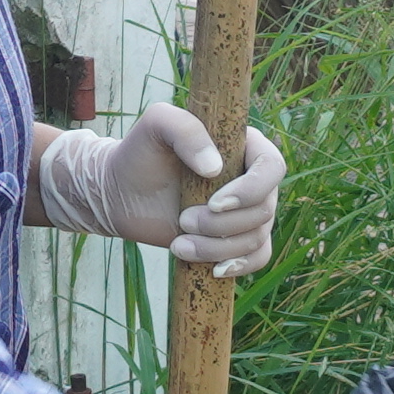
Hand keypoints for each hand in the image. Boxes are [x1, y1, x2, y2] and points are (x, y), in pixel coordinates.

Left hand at [39, 102, 285, 273]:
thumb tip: (215, 168)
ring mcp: (246, 211)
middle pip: (263, 209)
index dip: (250, 190)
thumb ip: (185, 129)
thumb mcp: (157, 125)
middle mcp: (251, 179)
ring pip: (256, 237)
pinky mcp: (236, 238)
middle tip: (183, 220)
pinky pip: (258, 256)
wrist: (122, 191)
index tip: (213, 202)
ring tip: (180, 245)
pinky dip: (240, 266)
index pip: (271, 168)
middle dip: (222, 224)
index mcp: (244, 146)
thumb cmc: (141, 153)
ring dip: (218, 247)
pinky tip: (213, 269)